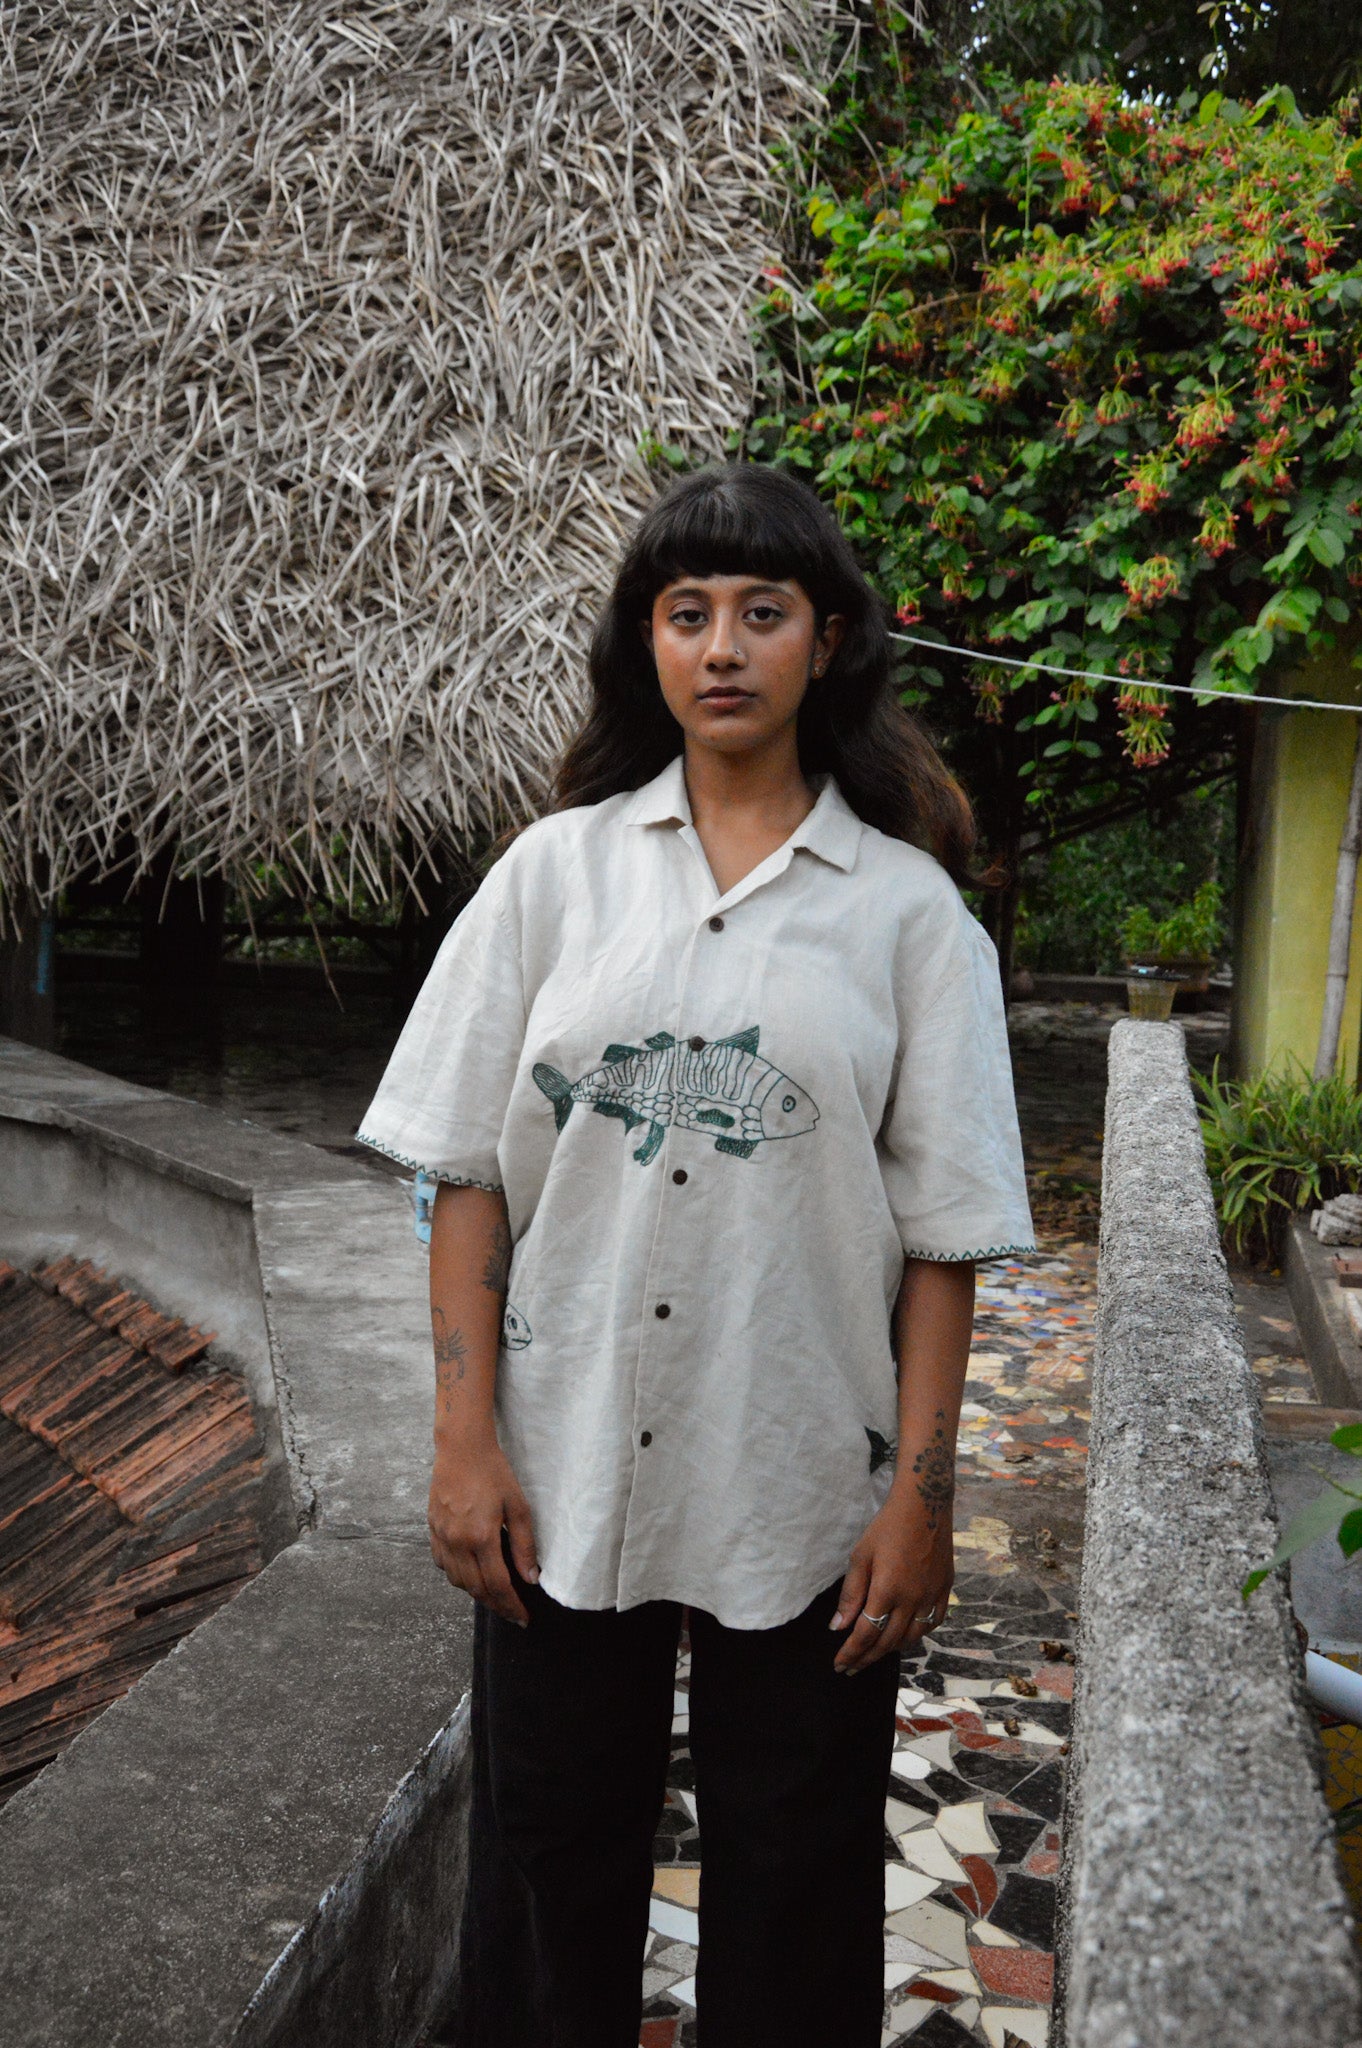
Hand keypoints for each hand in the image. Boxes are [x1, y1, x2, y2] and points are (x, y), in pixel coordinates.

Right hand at [429, 1433, 539, 1626]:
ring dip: (477, 1593)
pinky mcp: (432, 1529)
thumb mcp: (518, 1506)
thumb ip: (524, 1545)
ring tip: (495, 1597)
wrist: (461, 1449)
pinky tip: (470, 1574)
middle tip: (513, 1615)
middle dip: (497, 1606)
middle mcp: (457, 1542)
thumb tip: (531, 1578)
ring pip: (457, 1580)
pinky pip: (443, 1564)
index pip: (498, 1585)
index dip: (512, 1606)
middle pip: (476, 1588)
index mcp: (481, 1537)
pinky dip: (457, 1576)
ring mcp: (441, 1537)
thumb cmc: (494, 1472)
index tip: (523, 1618)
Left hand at [830, 1490, 952, 1674]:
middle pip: (888, 1642)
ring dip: (891, 1649)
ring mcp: (932, 1596)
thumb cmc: (887, 1527)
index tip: (839, 1664)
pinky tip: (906, 1635)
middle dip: (867, 1658)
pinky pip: (933, 1623)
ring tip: (875, 1652)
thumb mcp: (860, 1556)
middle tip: (852, 1668)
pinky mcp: (945, 1589)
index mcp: (888, 1591)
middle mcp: (913, 1599)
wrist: (924, 1505)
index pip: (866, 1634)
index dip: (851, 1653)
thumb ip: (851, 1594)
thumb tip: (838, 1626)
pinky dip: (918, 1635)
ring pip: (912, 1637)